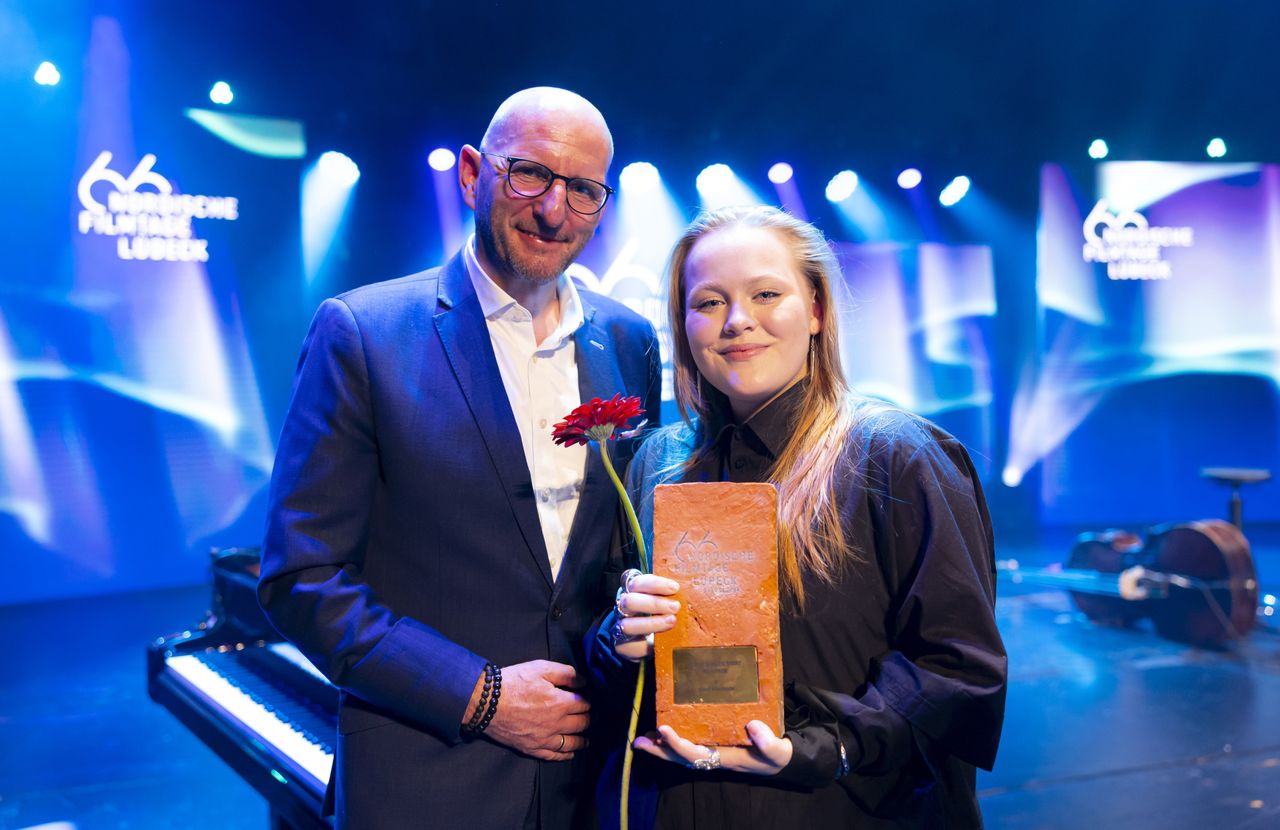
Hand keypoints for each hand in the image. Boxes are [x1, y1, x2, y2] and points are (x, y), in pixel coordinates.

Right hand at [477, 660, 589, 759]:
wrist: (486, 704)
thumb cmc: (513, 683)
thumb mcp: (540, 668)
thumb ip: (566, 673)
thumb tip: (583, 681)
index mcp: (561, 703)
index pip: (584, 704)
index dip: (586, 700)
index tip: (584, 699)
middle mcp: (557, 723)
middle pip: (582, 723)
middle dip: (587, 718)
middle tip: (587, 716)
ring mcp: (545, 738)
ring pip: (573, 743)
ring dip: (582, 740)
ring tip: (586, 739)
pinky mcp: (532, 748)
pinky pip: (555, 756)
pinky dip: (566, 755)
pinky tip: (570, 753)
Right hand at [612, 573, 679, 661]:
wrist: (644, 640)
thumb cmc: (658, 613)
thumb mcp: (663, 600)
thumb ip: (669, 595)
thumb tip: (688, 591)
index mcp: (632, 592)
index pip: (637, 583)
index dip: (656, 584)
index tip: (675, 588)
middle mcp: (623, 607)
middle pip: (630, 601)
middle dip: (654, 604)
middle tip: (676, 607)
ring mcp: (620, 626)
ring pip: (628, 625)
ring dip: (652, 623)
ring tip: (672, 621)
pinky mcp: (623, 646)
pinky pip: (633, 646)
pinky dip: (649, 645)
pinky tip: (662, 641)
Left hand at [633, 722, 792, 775]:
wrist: (779, 759)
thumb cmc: (776, 754)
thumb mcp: (777, 751)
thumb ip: (768, 743)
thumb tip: (752, 725)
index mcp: (724, 758)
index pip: (695, 754)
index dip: (677, 744)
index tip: (664, 729)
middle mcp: (713, 757)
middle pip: (680, 756)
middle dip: (659, 750)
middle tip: (638, 741)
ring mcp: (711, 751)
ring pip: (680, 752)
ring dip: (661, 747)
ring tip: (642, 738)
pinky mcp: (711, 743)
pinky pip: (688, 743)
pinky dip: (672, 740)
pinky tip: (661, 731)